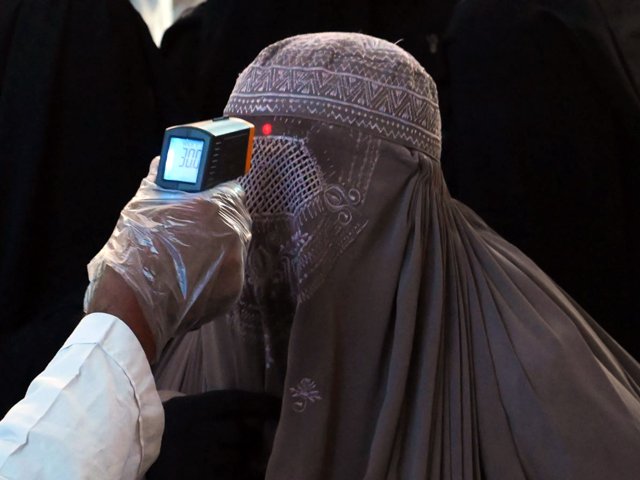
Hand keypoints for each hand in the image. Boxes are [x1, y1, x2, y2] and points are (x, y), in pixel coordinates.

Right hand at [84, 158, 250, 361]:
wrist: (133, 307)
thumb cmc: (135, 254)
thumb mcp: (141, 206)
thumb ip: (161, 180)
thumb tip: (165, 163)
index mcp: (212, 206)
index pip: (230, 189)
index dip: (218, 194)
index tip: (209, 200)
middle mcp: (231, 232)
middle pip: (236, 217)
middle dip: (220, 220)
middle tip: (196, 230)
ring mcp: (236, 263)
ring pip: (235, 246)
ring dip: (220, 247)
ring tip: (191, 256)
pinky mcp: (234, 289)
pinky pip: (231, 273)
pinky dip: (218, 273)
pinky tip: (195, 276)